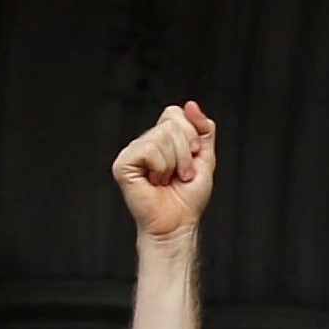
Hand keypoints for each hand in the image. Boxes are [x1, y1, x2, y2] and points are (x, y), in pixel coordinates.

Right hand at [113, 101, 217, 242]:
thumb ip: (203, 130)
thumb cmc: (187, 197)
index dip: (191, 134)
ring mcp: (133, 151)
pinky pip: (150, 150)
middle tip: (181, 174)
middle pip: (171, 123)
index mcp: (162, 138)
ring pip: (162, 136)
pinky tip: (155, 181)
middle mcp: (145, 142)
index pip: (175, 113)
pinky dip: (161, 168)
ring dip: (175, 163)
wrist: (178, 223)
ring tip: (168, 179)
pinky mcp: (123, 163)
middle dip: (186, 152)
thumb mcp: (205, 158)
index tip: (193, 158)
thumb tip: (191, 105)